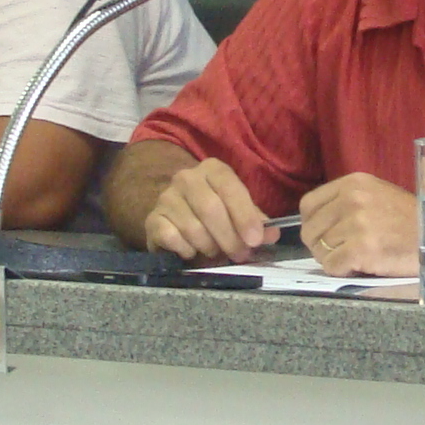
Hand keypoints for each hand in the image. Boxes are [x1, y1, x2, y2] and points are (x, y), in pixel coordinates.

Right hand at [143, 158, 273, 262]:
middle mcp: (186, 178)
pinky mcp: (152, 219)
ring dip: (210, 246)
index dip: (244, 215)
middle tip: (240, 255)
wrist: (174, 220)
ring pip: (193, 227)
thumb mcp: (237, 212)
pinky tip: (192, 252)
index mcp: (212, 170)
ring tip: (217, 253)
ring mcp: (166, 197)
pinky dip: (187, 250)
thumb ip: (255, 221)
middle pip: (211, 208)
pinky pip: (172, 237)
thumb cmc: (214, 215)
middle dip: (229, 237)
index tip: (255, 239)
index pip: (230, 187)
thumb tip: (272, 234)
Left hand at [298, 173, 417, 276]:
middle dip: (321, 245)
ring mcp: (356, 224)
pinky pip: (331, 266)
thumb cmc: (411, 219)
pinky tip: (359, 266)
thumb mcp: (378, 194)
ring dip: (333, 259)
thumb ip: (348, 200)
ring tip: (356, 257)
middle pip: (311, 229)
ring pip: (320, 250)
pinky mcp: (361, 249)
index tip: (323, 234)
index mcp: (354, 183)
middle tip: (340, 251)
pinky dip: (341, 271)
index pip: (309, 204)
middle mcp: (352, 199)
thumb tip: (318, 221)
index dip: (312, 223)